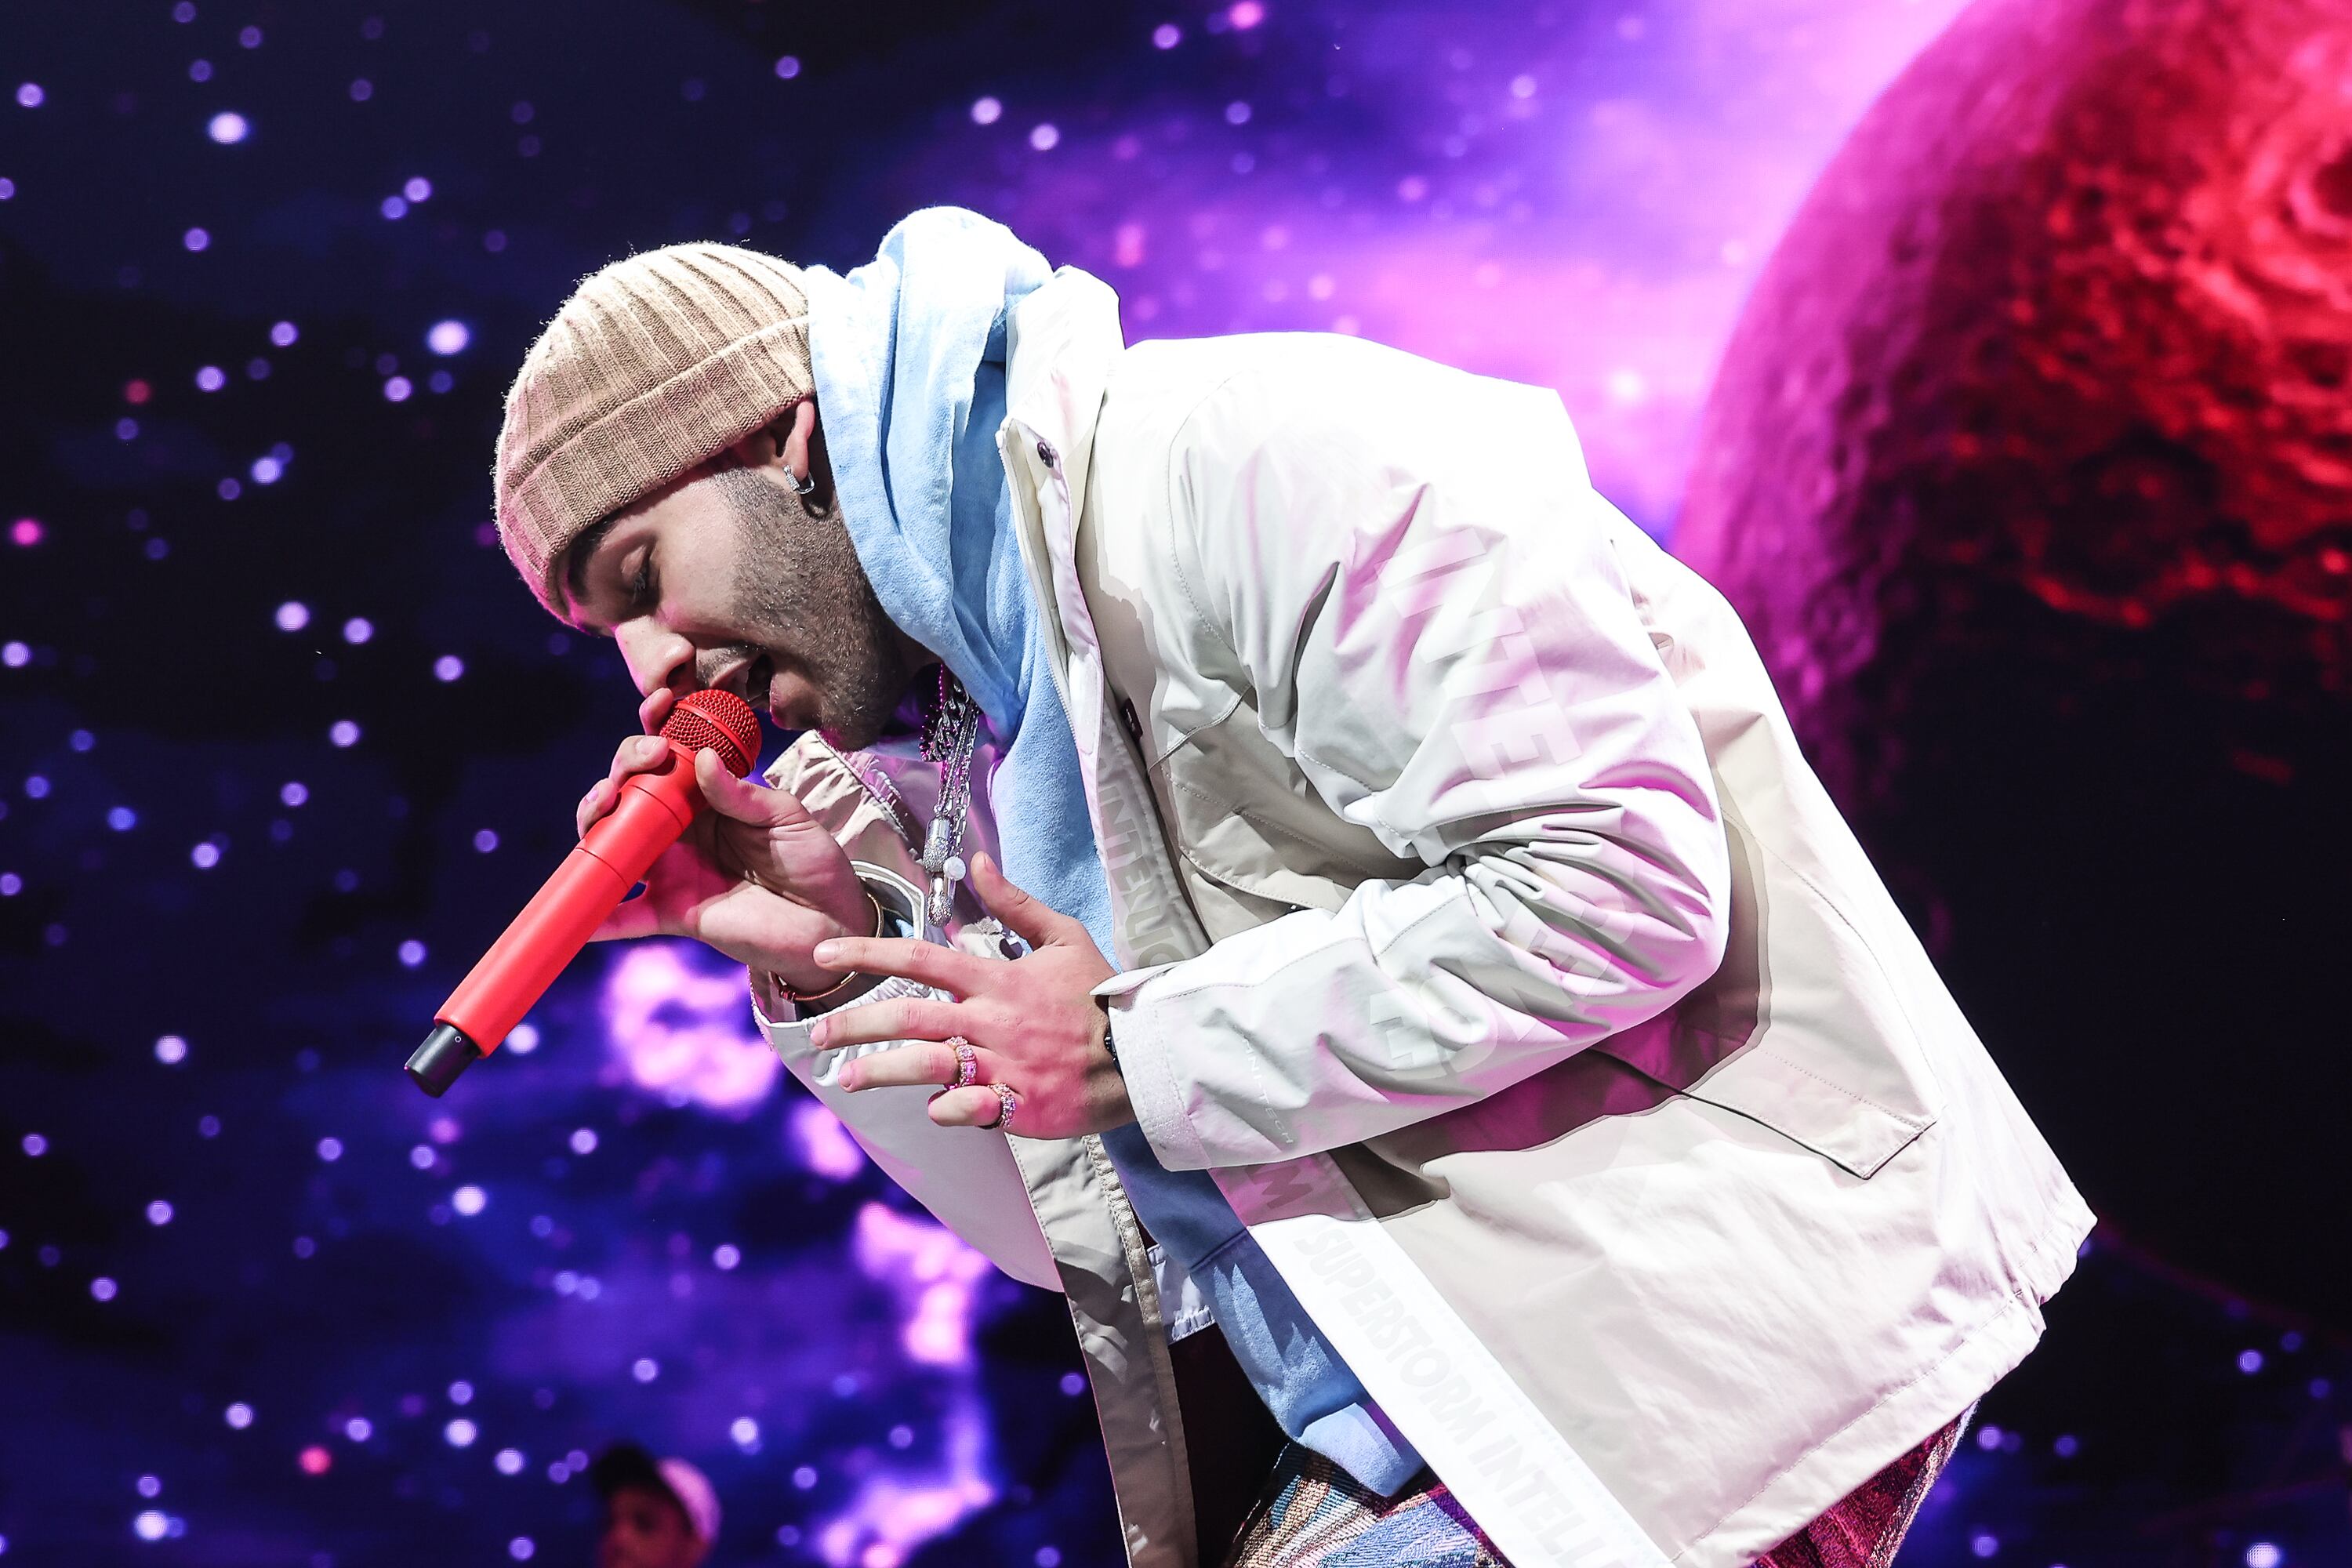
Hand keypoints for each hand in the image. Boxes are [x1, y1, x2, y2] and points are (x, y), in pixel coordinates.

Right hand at [578, 688, 874, 992]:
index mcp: (707, 796)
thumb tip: (705, 758)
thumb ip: (744, 795)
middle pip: (630, 791)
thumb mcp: (787, 817)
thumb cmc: (812, 860)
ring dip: (593, 823)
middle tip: (645, 761)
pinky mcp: (672, 911)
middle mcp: (681, 828)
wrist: (831, 921)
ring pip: (613, 842)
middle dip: (622, 768)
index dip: (653, 729)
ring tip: (601, 808)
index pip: (668, 756)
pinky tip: (578, 912)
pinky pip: (627, 916)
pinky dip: (598, 917)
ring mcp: (671, 867)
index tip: (659, 705)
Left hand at [805, 852, 1130, 1138]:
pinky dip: (943, 1107)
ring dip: (881, 1071)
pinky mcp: (1017, 1104)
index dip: (866, 953)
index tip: (823, 952)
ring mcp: (1002, 1064)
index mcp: (995, 979)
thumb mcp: (1064, 936)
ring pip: (926, 1064)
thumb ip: (1016, 903)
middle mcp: (990, 1020)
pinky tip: (930, 1108)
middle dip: (856, 1024)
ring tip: (847, 1078)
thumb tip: (979, 861)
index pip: (918, 958)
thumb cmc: (1100, 994)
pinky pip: (966, 1107)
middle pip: (908, 1017)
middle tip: (818, 1034)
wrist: (1141, 1052)